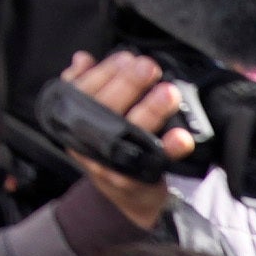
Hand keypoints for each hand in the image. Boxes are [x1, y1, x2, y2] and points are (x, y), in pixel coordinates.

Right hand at [57, 49, 190, 225]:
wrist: (126, 198)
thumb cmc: (110, 146)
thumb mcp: (90, 117)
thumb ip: (86, 86)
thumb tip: (82, 59)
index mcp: (73, 121)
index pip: (83, 92)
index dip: (105, 72)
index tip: (127, 57)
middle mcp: (89, 143)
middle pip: (106, 109)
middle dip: (128, 85)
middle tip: (149, 67)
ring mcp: (112, 163)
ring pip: (131, 132)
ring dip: (151, 110)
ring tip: (169, 93)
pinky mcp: (136, 180)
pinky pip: (155, 161)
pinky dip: (170, 148)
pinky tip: (183, 136)